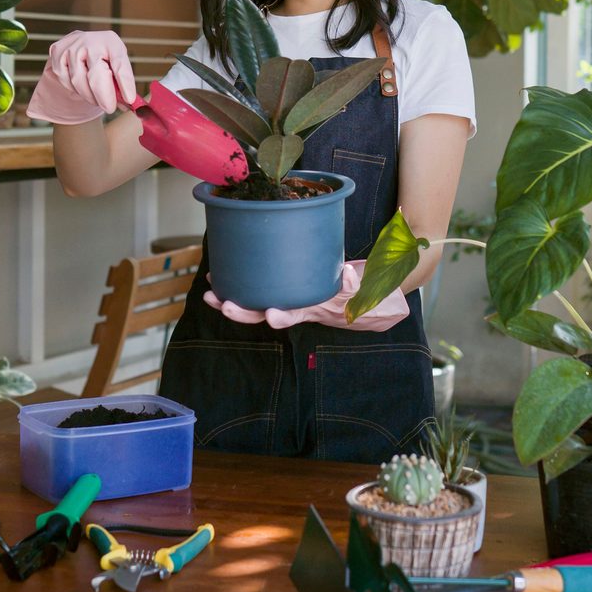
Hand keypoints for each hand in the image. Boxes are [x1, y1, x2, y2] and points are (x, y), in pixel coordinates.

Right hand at [26, 30, 136, 124]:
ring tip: (97, 98)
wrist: (83, 44)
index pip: (119, 64)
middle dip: (104, 97)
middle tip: (110, 109)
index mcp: (111, 42)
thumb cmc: (105, 58)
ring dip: (89, 96)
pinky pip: (65, 80)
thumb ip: (123, 83)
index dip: (125, 84)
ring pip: (79, 81)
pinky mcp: (57, 52)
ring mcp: (72, 46)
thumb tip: (129, 105)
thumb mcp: (117, 64)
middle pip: (96, 75)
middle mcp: (90, 40)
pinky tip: (83, 87)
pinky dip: (75, 89)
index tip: (129, 100)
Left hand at [202, 261, 408, 331]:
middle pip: (271, 314)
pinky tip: (223, 276)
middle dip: (245, 311)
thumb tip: (350, 278)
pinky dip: (243, 285)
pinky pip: (263, 291)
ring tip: (210, 292)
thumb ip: (366, 282)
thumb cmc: (379, 292)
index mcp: (326, 307)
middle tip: (223, 303)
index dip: (287, 315)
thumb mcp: (378, 287)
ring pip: (260, 305)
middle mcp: (306, 307)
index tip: (274, 315)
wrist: (380, 299)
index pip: (304, 314)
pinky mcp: (292, 287)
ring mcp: (296, 299)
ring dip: (234, 301)